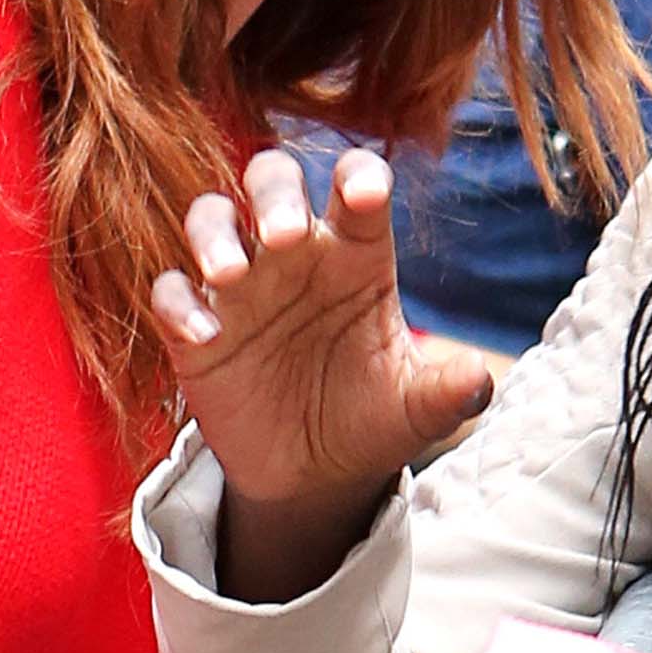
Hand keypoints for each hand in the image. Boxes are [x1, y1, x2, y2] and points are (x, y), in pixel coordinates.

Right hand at [149, 147, 497, 600]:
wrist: (314, 476)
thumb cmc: (371, 420)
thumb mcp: (414, 411)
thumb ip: (447, 392)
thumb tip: (480, 377)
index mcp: (356, 255)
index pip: (357, 189)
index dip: (358, 176)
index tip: (362, 192)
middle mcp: (295, 255)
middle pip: (273, 181)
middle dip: (274, 192)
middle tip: (285, 233)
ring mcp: (242, 286)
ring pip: (211, 218)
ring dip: (214, 232)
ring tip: (231, 273)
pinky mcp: (196, 328)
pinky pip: (172, 293)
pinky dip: (179, 303)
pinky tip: (205, 334)